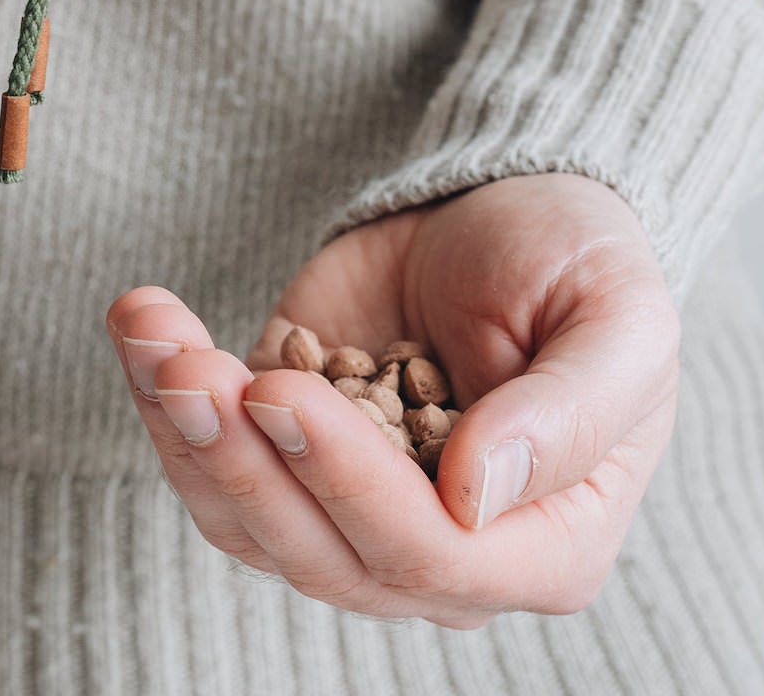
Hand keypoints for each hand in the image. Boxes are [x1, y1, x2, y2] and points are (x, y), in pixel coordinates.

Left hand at [106, 174, 679, 627]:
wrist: (508, 204)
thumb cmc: (581, 263)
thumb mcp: (620, 319)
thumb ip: (568, 411)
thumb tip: (476, 495)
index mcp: (544, 545)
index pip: (430, 560)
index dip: (346, 484)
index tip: (279, 389)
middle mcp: (441, 555)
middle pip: (322, 556)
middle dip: (244, 462)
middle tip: (190, 367)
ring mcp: (350, 508)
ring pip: (249, 520)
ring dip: (185, 432)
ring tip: (150, 334)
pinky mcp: (283, 448)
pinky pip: (212, 461)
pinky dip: (163, 399)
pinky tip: (142, 327)